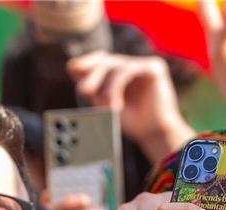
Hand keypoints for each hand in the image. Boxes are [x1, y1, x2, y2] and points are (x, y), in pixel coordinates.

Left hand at [67, 51, 192, 161]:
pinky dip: (118, 86)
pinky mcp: (154, 66)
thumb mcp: (103, 102)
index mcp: (118, 71)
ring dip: (107, 87)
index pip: (98, 59)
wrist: (152, 134)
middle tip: (83, 90)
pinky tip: (116, 105)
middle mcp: (130, 65)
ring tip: (107, 107)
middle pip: (105, 61)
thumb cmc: (130, 121)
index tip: (73, 69)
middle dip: (92, 75)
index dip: (85, 62)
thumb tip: (72, 65)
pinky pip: (129, 69)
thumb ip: (91, 86)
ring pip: (116, 66)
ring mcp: (142, 64)